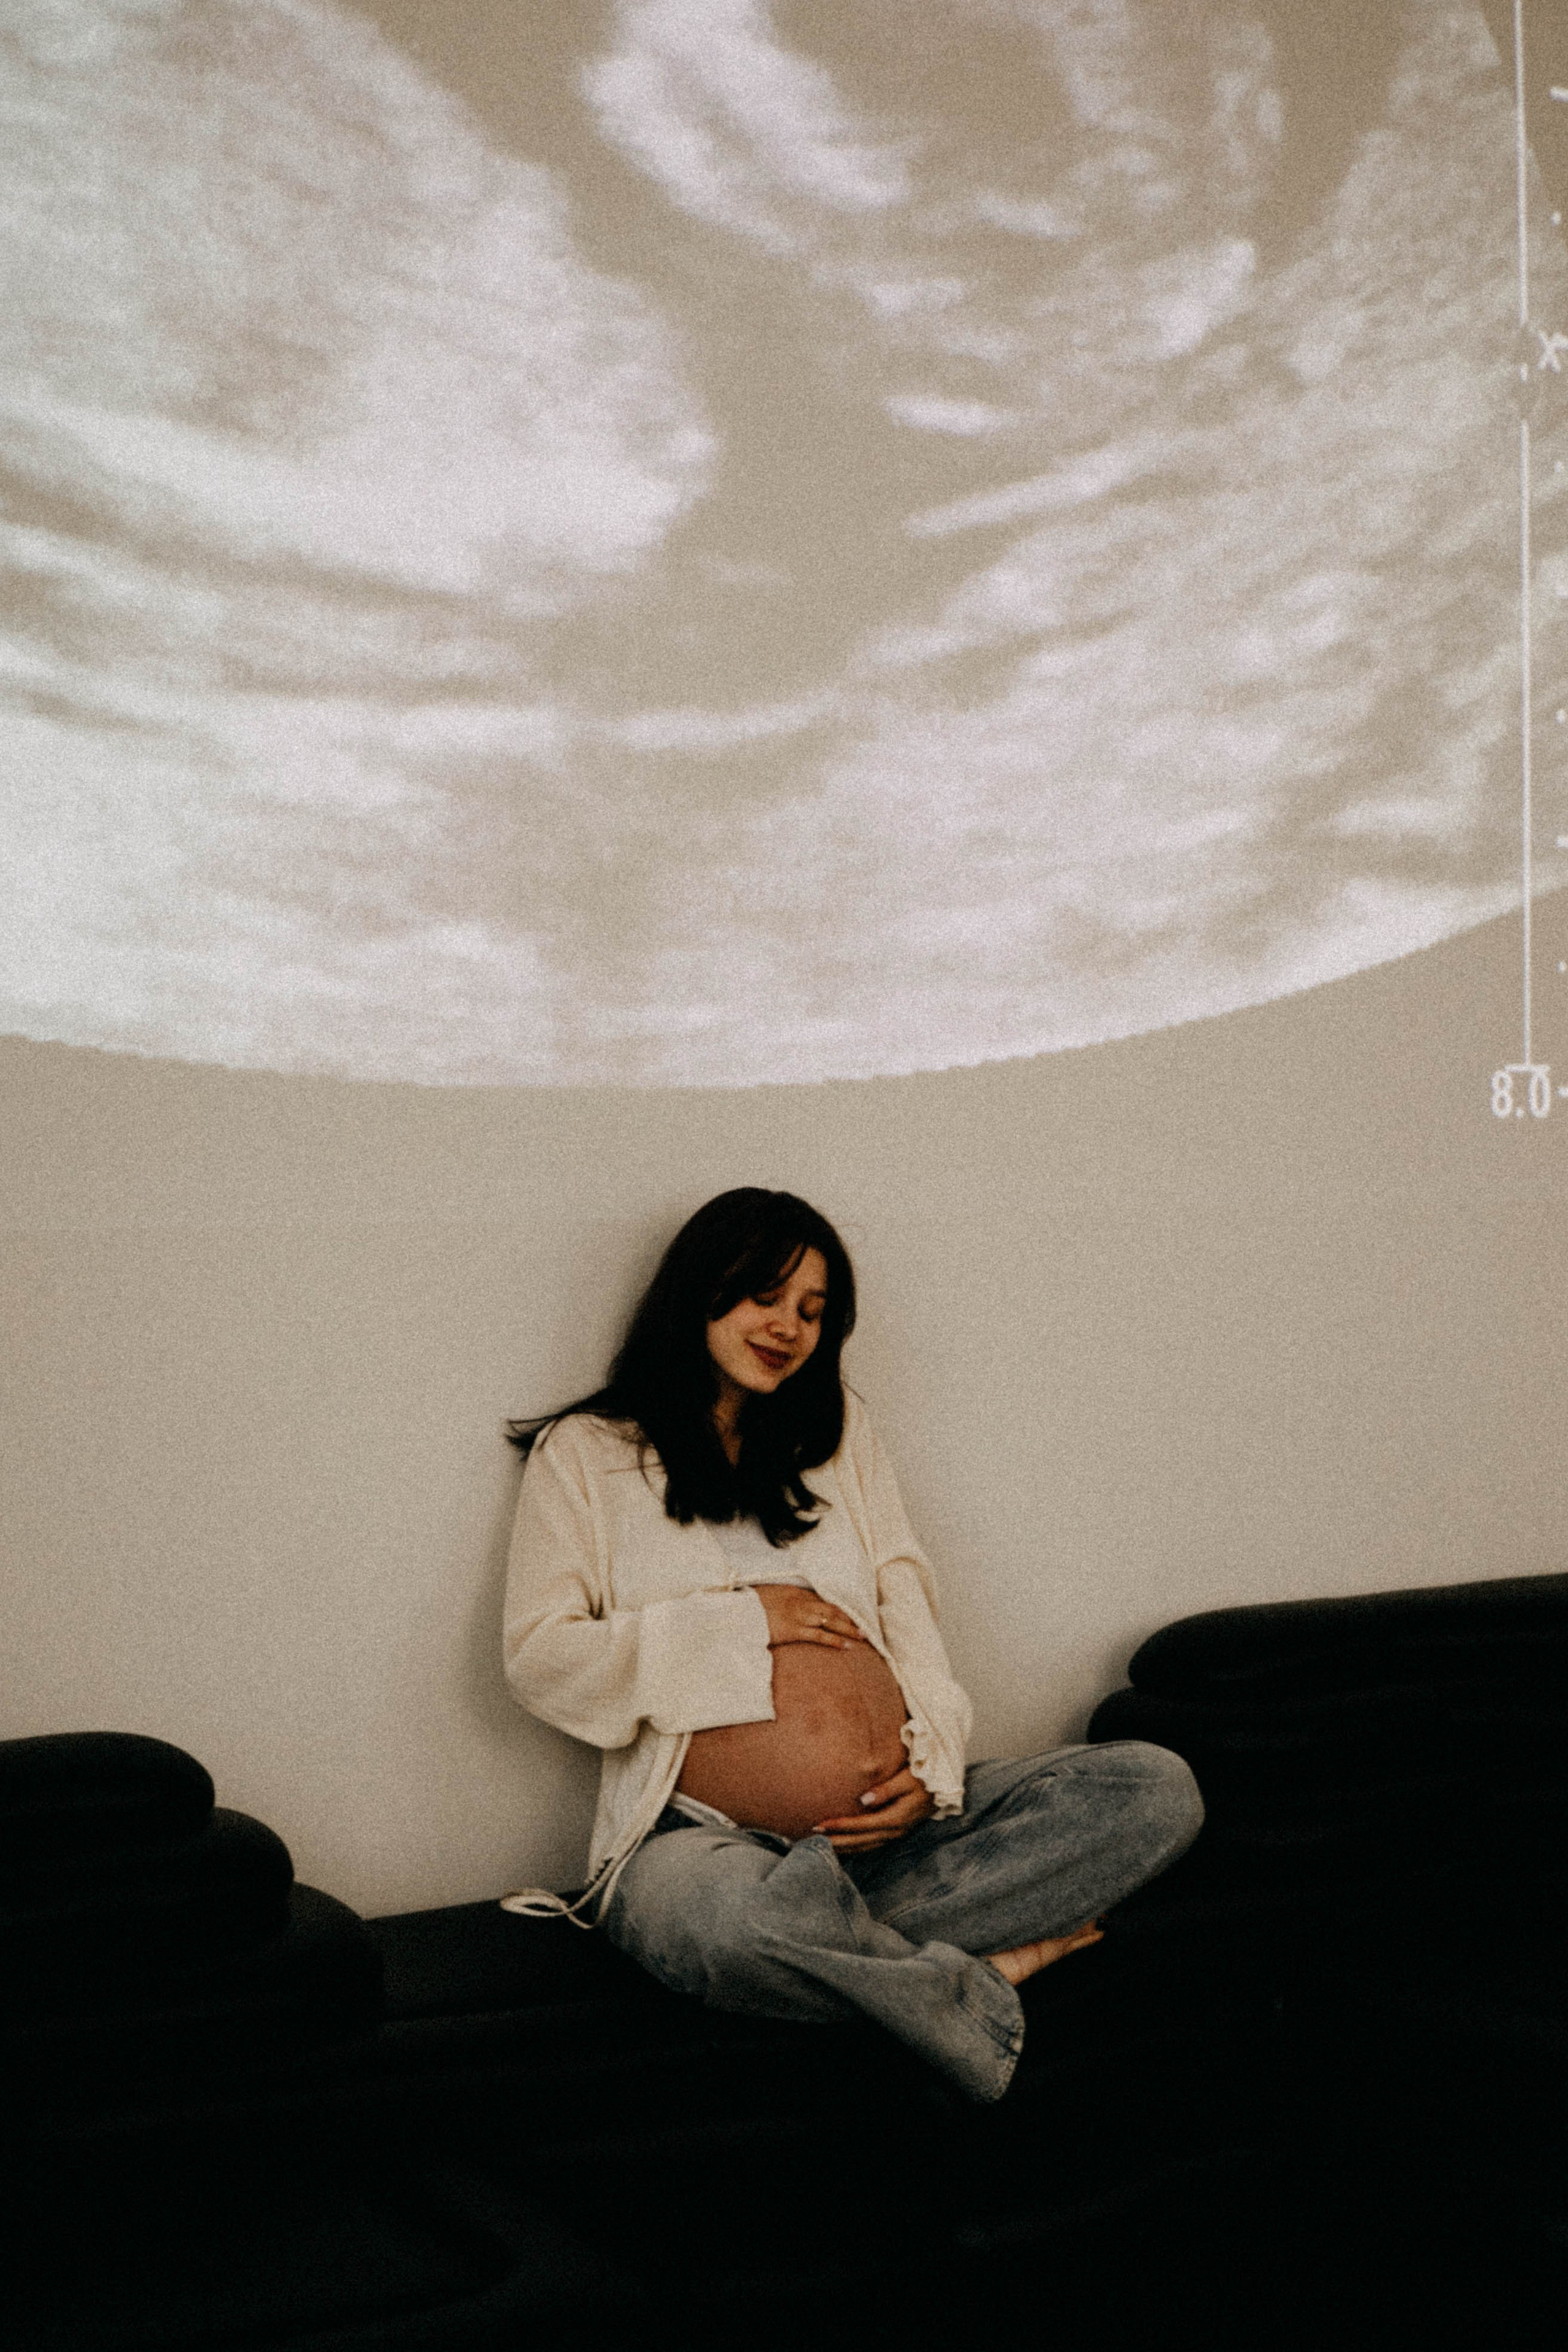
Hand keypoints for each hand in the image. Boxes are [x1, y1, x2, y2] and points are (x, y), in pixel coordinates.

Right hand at [753, 1584, 868, 1650]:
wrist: (739, 1611)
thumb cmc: (752, 1606)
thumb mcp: (770, 1597)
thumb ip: (785, 1600)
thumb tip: (796, 1608)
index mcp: (795, 1593)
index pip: (823, 1601)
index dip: (839, 1610)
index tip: (851, 1617)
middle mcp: (800, 1602)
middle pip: (831, 1609)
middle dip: (849, 1619)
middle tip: (864, 1627)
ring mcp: (798, 1616)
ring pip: (830, 1620)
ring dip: (847, 1629)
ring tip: (861, 1637)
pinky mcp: (793, 1630)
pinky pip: (818, 1635)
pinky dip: (834, 1639)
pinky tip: (845, 1645)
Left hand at [811, 1765, 934, 1853]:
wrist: (945, 1785)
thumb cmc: (924, 1776)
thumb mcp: (907, 1779)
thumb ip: (886, 1789)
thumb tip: (863, 1800)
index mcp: (897, 1818)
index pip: (862, 1825)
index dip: (841, 1826)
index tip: (820, 1824)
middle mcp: (895, 1830)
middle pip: (860, 1841)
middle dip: (836, 1840)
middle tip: (811, 1837)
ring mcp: (896, 1834)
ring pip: (865, 1846)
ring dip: (843, 1847)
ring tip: (820, 1844)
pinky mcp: (896, 1832)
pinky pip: (871, 1845)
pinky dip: (855, 1847)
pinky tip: (842, 1845)